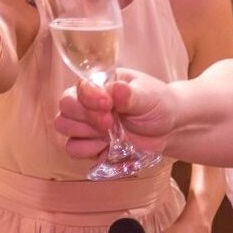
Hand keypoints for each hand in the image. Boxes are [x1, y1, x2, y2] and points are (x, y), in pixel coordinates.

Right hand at [55, 69, 174, 157]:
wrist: (169, 129)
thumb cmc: (157, 104)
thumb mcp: (149, 96)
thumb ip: (130, 95)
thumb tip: (116, 89)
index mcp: (100, 83)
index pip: (80, 86)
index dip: (89, 98)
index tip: (108, 105)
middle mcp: (88, 101)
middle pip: (66, 107)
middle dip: (87, 117)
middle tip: (110, 123)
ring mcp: (86, 123)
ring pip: (64, 126)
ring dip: (86, 133)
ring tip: (110, 134)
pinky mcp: (89, 143)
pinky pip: (73, 148)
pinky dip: (88, 150)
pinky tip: (107, 147)